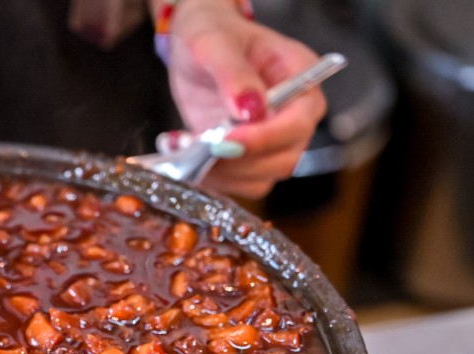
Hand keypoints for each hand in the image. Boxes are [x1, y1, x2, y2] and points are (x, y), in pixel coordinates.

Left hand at [166, 0, 325, 197]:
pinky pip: (239, 183)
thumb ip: (234, 75)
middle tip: (199, 147)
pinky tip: (187, 157)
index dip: (265, 138)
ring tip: (187, 149)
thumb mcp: (217, 44)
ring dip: (222, 174)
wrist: (198, 47)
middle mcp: (294, 116)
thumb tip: (250, 110)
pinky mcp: (247, 157)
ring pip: (261, 178)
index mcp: (302, 80)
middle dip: (240, 161)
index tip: (225, 141)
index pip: (298, 122)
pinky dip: (213, 179)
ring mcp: (273, 141)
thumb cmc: (214, 34)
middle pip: (284, 159)